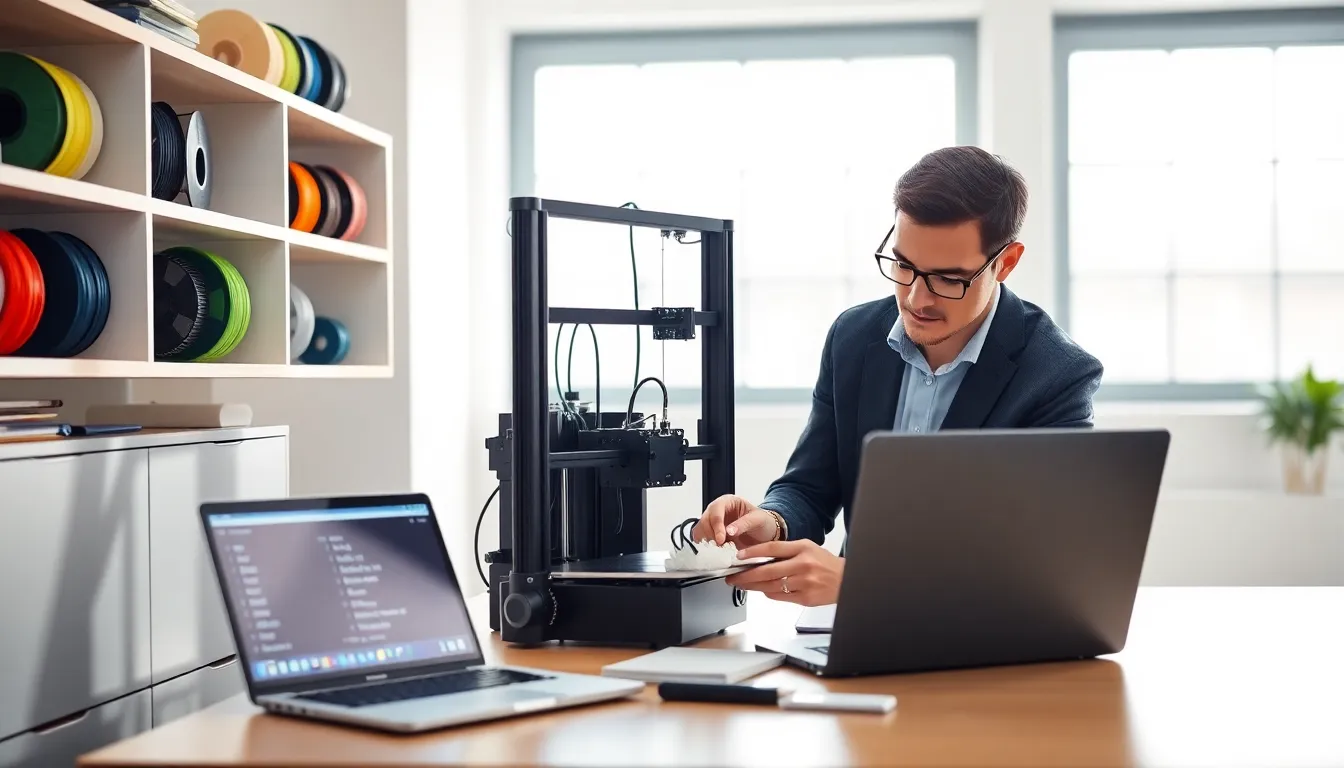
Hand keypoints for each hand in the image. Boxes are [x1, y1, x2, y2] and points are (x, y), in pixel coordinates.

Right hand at [691, 494, 778, 547]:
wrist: (766, 533)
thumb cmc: (763, 522)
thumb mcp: (758, 519)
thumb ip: (744, 524)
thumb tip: (729, 531)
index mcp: (727, 502)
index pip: (715, 511)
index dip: (716, 526)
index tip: (720, 539)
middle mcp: (717, 512)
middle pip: (704, 522)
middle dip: (711, 536)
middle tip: (721, 547)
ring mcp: (713, 524)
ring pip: (700, 532)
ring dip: (708, 543)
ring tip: (720, 551)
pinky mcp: (712, 537)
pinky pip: (703, 542)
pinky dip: (708, 549)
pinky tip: (718, 553)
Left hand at [725, 540, 842, 606]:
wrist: (846, 579)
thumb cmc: (825, 563)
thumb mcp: (807, 548)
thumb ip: (786, 551)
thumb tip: (759, 558)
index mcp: (802, 548)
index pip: (772, 548)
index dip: (753, 552)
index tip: (739, 556)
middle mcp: (803, 565)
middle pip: (767, 570)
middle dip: (746, 575)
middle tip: (733, 576)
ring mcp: (804, 582)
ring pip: (771, 586)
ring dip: (753, 586)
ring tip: (741, 585)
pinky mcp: (805, 598)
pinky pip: (780, 596)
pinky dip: (768, 593)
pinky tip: (761, 590)